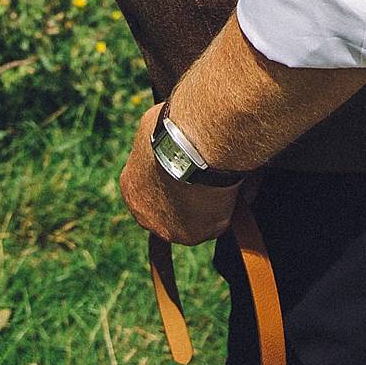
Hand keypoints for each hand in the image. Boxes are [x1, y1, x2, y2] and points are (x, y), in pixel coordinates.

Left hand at [120, 106, 242, 244]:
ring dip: (206, 205)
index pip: (150, 190)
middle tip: (207, 177)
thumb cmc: (175, 130)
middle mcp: (145, 216)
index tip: (187, 169)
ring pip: (193, 220)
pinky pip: (216, 222)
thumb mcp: (154, 130)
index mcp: (131, 190)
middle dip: (185, 199)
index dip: (170, 180)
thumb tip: (170, 137)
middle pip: (168, 211)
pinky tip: (233, 188)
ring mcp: (171, 230)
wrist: (195, 145)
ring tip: (223, 180)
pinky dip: (226, 207)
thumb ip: (157, 145)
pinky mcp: (200, 234)